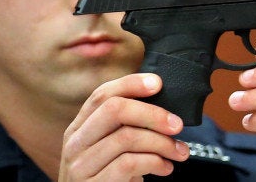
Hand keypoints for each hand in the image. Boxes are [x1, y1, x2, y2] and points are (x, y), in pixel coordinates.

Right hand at [59, 74, 189, 180]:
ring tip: (179, 152)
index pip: (101, 95)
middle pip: (114, 110)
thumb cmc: (108, 178)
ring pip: (127, 137)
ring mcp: (81, 164)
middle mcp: (76, 142)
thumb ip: (124, 127)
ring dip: (162, 143)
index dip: (130, 84)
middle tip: (177, 124)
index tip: (158, 84)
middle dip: (152, 113)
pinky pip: (129, 163)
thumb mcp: (108, 149)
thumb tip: (162, 108)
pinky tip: (165, 167)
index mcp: (80, 127)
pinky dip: (155, 162)